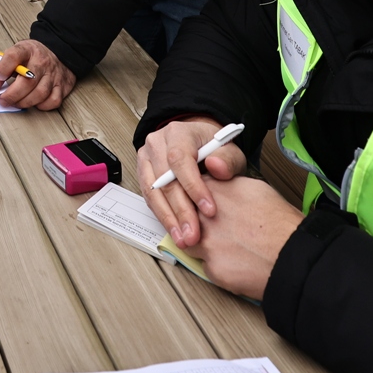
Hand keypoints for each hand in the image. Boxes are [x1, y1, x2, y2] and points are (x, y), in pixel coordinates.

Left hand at [0, 39, 74, 110]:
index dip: (4, 68)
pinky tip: (35, 102)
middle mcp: (42, 62)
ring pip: (40, 93)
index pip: (14, 56)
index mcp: (27, 50)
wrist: (58, 52)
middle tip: (3, 100)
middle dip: (12, 95)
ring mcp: (54, 74)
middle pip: (28, 81)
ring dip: (25, 102)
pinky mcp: (63, 85)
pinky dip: (42, 105)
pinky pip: (53, 101)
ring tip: (16, 103)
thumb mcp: (16, 54)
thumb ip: (2, 68)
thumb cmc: (33, 56)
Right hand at [136, 117, 248, 248]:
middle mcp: (157, 144)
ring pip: (152, 192)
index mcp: (177, 132)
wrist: (197, 144)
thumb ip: (227, 159)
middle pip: (164, 179)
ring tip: (184, 239)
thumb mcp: (229, 150)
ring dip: (169, 218)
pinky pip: (149, 199)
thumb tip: (216, 166)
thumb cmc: (213, 148)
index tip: (209, 210)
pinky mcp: (144, 175)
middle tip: (194, 234)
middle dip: (181, 210)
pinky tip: (175, 231)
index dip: (193, 186)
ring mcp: (146, 159)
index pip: (180, 159)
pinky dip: (163, 217)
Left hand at [180, 174, 303, 299]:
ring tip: (226, 246)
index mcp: (214, 192)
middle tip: (211, 228)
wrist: (294, 255)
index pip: (187, 191)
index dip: (194, 200)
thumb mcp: (254, 188)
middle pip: (184, 218)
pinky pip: (206, 267)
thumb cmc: (281, 223)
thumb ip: (227, 187)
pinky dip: (218, 266)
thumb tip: (218, 189)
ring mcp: (206, 244)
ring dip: (203, 245)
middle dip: (193, 223)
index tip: (198, 205)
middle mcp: (204, 216)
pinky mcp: (212, 268)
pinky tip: (235, 262)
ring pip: (190, 244)